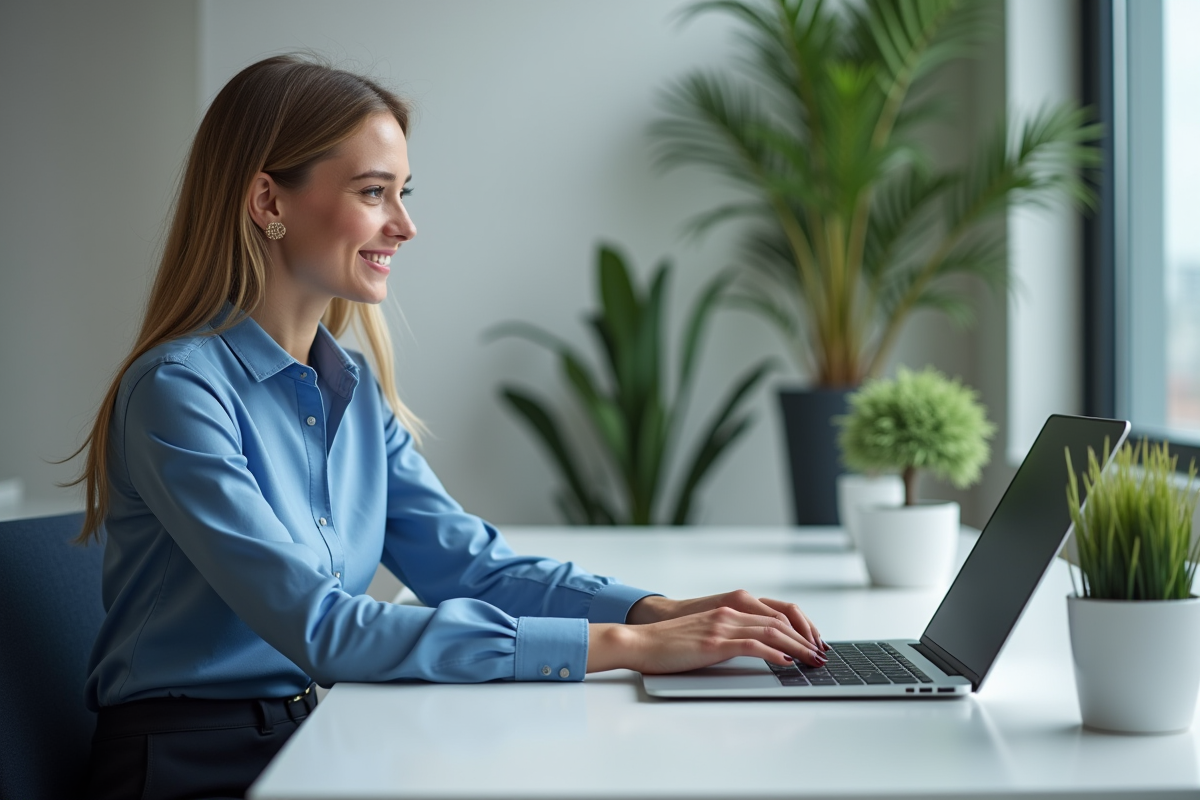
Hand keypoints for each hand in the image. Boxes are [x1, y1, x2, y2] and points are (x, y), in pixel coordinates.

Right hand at [587, 606, 825, 674]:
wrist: (641, 642)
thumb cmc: (669, 644)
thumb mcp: (705, 635)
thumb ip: (729, 637)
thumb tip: (755, 651)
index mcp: (728, 609)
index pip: (775, 613)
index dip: (800, 627)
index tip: (814, 642)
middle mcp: (729, 613)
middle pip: (780, 621)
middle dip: (806, 638)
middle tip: (821, 655)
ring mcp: (722, 626)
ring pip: (772, 631)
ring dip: (797, 647)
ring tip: (812, 660)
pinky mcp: (714, 642)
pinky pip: (753, 645)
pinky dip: (774, 653)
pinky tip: (786, 663)